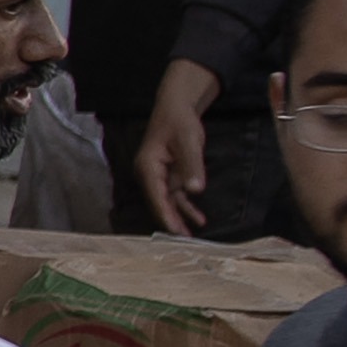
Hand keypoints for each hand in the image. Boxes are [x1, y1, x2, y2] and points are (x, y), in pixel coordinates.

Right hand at [137, 61, 223, 238]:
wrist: (177, 106)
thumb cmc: (179, 121)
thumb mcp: (189, 141)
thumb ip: (192, 166)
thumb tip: (195, 190)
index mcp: (148, 166)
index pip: (156, 196)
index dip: (166, 215)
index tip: (175, 232)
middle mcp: (150, 174)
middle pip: (159, 202)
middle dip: (171, 220)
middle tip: (183, 240)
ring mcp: (160, 175)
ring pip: (168, 201)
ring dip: (180, 216)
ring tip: (191, 234)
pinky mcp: (170, 173)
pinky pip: (176, 194)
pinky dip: (186, 205)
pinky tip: (198, 217)